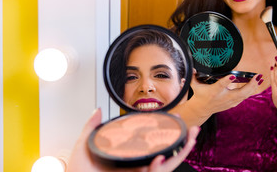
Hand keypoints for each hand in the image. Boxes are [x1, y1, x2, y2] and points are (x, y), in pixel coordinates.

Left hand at [67, 108, 199, 171]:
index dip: (165, 136)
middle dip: (182, 145)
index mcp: (129, 158)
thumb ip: (91, 127)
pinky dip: (158, 168)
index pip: (152, 146)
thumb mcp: (84, 146)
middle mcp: (137, 168)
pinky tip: (160, 159)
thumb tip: (97, 110)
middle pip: (166, 157)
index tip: (173, 122)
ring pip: (165, 167)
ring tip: (188, 140)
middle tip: (192, 131)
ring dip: (179, 155)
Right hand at [190, 69, 262, 115]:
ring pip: (244, 95)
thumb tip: (192, 68)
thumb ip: (193, 76)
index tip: (232, 76)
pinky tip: (256, 85)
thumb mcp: (195, 85)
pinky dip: (251, 91)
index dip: (226, 81)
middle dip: (249, 85)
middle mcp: (223, 97)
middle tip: (257, 77)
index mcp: (213, 92)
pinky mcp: (232, 103)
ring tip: (259, 79)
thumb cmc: (199, 95)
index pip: (220, 86)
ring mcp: (229, 102)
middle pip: (239, 92)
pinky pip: (244, 97)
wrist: (201, 109)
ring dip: (253, 87)